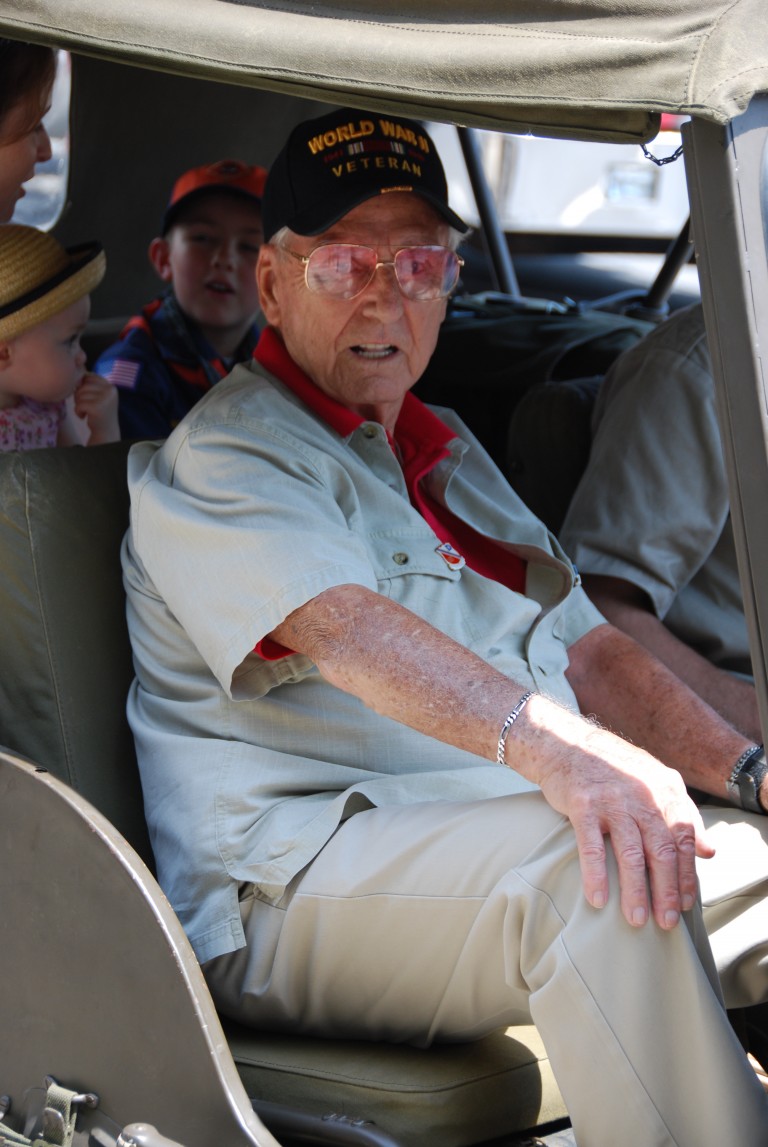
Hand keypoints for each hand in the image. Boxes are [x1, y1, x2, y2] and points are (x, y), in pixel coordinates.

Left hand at [74, 373, 119, 443]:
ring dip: (78, 404)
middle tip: (87, 406)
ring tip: (86, 411)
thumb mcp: (99, 395)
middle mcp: (110, 391)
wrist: (105, 432)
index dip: (83, 386)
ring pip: (80, 395)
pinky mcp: (97, 408)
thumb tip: (77, 368)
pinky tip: (84, 416)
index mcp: (110, 386)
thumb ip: (91, 384)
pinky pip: (79, 404)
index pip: (89, 376)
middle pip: (83, 385)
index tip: (88, 397)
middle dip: (80, 396)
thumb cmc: (99, 412)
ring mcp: (105, 399)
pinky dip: (78, 412)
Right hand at [523, 701, 714, 930]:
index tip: (685, 903)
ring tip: (637, 919)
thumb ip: (684, 815)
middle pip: (661, 850)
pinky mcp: (582, 806)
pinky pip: (592, 847)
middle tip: (666, 922)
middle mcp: (642, 795)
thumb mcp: (656, 782)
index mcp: (665, 790)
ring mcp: (612, 801)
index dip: (686, 874)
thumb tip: (709, 852)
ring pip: (629, 853)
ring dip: (635, 891)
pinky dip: (596, 875)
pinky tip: (598, 899)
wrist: (567, 744)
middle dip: (666, 890)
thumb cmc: (614, 768)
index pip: (684, 839)